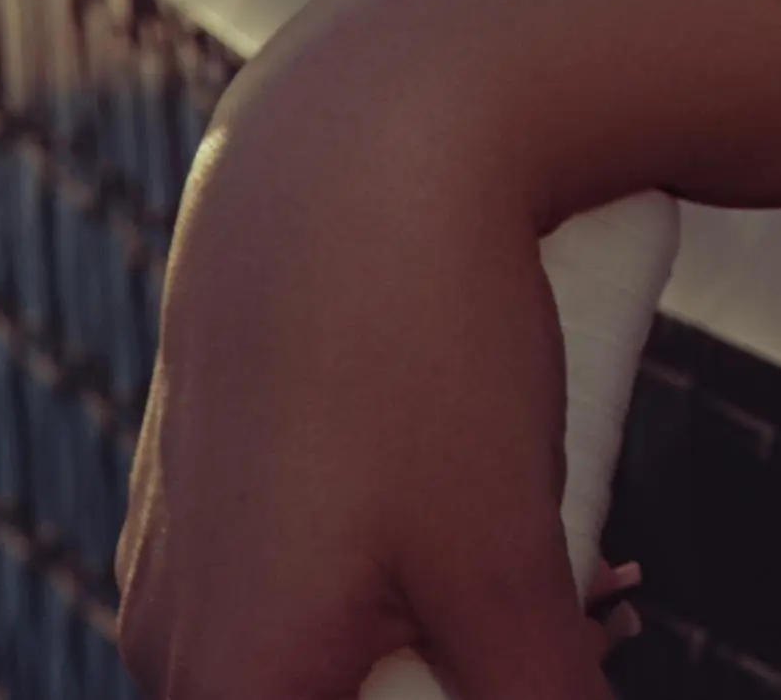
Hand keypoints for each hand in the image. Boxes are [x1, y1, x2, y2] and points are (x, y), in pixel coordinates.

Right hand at [121, 0, 614, 699]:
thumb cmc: (417, 346)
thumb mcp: (506, 556)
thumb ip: (540, 696)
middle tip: (608, 606)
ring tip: (590, 564)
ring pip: (337, 641)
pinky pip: (311, 567)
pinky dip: (412, 556)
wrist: (352, 137)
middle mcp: (171, 640)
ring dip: (457, 621)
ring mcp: (180, 555)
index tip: (562, 660)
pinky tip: (498, 494)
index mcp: (226, 685)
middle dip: (476, 677)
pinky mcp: (207, 478)